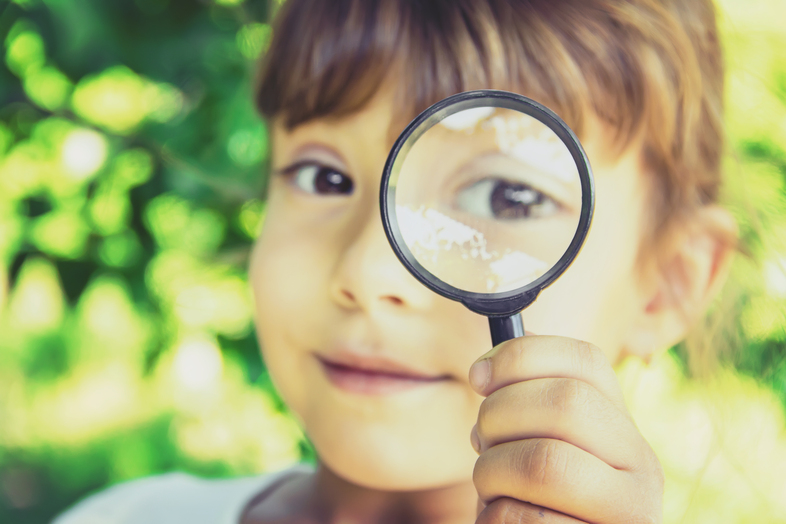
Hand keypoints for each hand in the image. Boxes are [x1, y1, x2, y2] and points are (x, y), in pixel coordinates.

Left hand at [469, 336, 663, 523]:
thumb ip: (525, 412)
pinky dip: (496, 519)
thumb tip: (487, 372)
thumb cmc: (535, 508)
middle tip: (482, 443)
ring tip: (492, 489)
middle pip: (566, 403)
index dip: (520, 357)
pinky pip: (529, 520)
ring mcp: (633, 513)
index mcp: (621, 427)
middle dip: (499, 416)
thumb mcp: (534, 451)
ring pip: (546, 461)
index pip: (585, 360)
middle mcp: (642, 465)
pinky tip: (504, 523)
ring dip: (493, 472)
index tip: (477, 376)